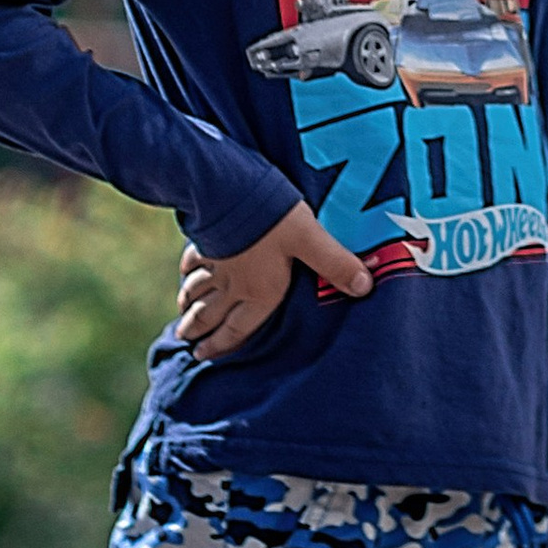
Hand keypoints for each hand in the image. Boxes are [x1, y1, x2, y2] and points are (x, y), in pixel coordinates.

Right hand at [177, 200, 372, 356]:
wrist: (230, 191)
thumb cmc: (274, 220)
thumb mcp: (312, 241)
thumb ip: (336, 264)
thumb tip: (365, 286)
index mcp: (259, 293)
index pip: (237, 329)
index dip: (222, 345)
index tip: (203, 356)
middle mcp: (233, 285)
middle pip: (209, 314)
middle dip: (197, 330)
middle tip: (184, 341)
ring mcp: (214, 263)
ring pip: (196, 290)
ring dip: (188, 305)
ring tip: (181, 316)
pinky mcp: (203, 240)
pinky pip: (192, 261)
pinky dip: (186, 271)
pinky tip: (185, 272)